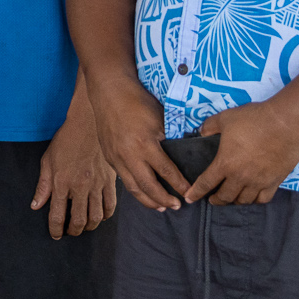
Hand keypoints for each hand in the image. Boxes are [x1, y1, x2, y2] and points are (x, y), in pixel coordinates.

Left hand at [32, 108, 117, 237]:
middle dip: (73, 231)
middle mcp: (79, 186)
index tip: (56, 235)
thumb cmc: (65, 141)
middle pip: (79, 220)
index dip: (55, 229)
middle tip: (70, 232)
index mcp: (61, 182)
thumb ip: (43, 185)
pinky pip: (110, 205)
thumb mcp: (47, 160)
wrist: (88, 124)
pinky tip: (100, 217)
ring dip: (89, 226)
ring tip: (84, 227)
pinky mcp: (110, 181)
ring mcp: (97, 185)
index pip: (57, 214)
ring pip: (96, 216)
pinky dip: (105, 216)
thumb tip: (36, 205)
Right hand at [92, 77, 188, 211]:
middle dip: (164, 200)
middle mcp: (129, 155)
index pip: (166, 172)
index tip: (190, 193)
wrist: (109, 91)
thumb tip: (182, 154)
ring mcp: (116, 157)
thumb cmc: (137, 101)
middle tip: (177, 206)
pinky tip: (143, 192)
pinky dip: (135, 189)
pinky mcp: (109, 156)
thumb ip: (169, 139)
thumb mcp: (159, 118)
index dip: (179, 185)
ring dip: (148, 200)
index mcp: (145, 145)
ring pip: (133, 188)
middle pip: (148, 187)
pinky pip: (123, 179)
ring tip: (161, 207)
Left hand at [185, 101, 298, 205]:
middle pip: (225, 197)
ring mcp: (259, 181)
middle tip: (212, 199)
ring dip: (235, 201)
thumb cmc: (253, 120)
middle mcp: (240, 177)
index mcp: (225, 163)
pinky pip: (263, 199)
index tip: (189, 198)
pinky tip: (252, 197)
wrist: (284, 123)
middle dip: (216, 200)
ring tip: (232, 198)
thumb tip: (201, 132)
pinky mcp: (275, 181)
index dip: (196, 192)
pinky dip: (255, 200)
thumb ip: (209, 127)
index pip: (206, 183)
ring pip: (244, 200)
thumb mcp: (225, 118)